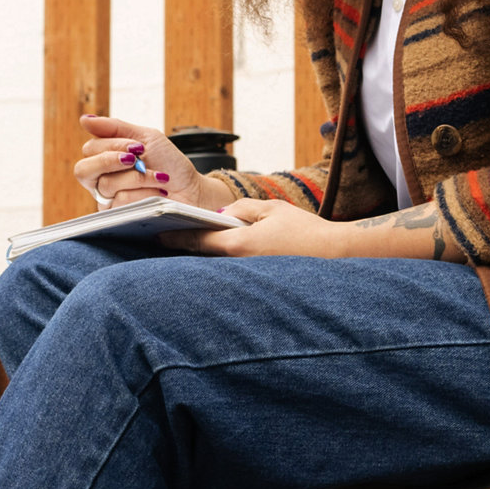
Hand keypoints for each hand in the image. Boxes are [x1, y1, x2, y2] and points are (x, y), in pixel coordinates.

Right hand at [74, 115, 233, 209]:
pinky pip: (121, 201)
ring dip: (138, 177)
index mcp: (105, 160)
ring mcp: (109, 201)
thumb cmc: (169, 164)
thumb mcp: (145, 138)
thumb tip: (84, 119)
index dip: (111, 146)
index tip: (138, 147)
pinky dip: (144, 193)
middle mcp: (101, 181)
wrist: (191, 190)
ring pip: (107, 185)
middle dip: (110, 161)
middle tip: (135, 159)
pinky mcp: (120, 217)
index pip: (89, 150)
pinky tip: (159, 193)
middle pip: (83, 171)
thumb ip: (115, 128)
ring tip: (159, 177)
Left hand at [161, 199, 350, 257]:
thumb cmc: (305, 231)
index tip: (156, 232)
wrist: (333, 256)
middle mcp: (238, 263)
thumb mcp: (272, 209)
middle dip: (183, 244)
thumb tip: (224, 215)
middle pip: (202, 253)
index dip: (175, 235)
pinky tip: (212, 251)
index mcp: (238, 244)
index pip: (198, 239)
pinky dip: (219, 258)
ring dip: (200, 252)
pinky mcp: (256, 280)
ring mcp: (246, 275)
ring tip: (180, 241)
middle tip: (159, 236)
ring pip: (216, 262)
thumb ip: (243, 208)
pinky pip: (231, 268)